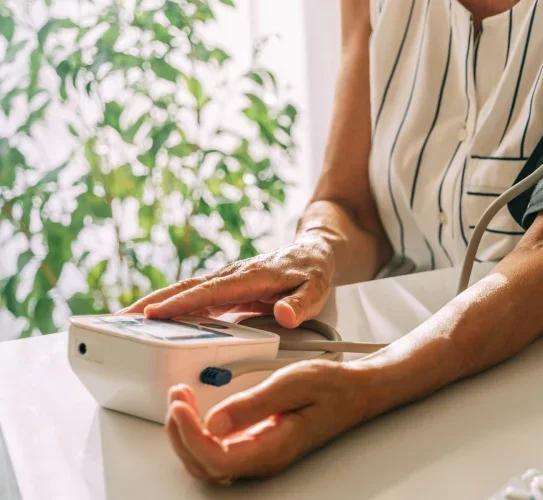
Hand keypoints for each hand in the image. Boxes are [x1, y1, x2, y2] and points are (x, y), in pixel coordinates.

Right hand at [122, 233, 336, 327]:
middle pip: (186, 288)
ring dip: (154, 305)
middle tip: (121, 320)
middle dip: (153, 303)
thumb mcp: (317, 290)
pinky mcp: (224, 288)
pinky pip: (193, 298)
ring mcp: (225, 281)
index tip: (155, 315)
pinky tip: (152, 322)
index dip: (182, 303)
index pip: (211, 292)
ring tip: (123, 323)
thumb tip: (285, 316)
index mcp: (250, 276)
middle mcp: (232, 276)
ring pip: (185, 292)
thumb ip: (302, 304)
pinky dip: (170, 308)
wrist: (313, 253)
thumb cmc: (313, 272)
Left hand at [165, 359, 369, 481]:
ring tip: (181, 399)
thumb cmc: (333, 387)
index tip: (181, 405)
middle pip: (204, 466)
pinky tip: (195, 408)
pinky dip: (197, 431)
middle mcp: (263, 459)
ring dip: (185, 433)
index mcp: (274, 448)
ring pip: (206, 461)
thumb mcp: (293, 383)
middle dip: (181, 433)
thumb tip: (214, 421)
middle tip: (177, 397)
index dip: (191, 435)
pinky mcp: (255, 445)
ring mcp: (258, 455)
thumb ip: (254, 404)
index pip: (218, 459)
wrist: (356, 391)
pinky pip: (216, 450)